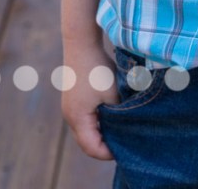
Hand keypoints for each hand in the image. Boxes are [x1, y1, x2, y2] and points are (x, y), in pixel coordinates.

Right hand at [61, 43, 119, 159]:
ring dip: (101, 132)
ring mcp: (69, 108)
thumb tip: (127, 126)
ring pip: (86, 130)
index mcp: (78, 119)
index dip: (108, 153)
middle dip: (105, 145)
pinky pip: (85, 118)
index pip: (92, 148)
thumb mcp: (113, 94)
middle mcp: (70, 117)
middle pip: (87, 142)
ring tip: (120, 130)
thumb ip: (119, 114)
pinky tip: (111, 114)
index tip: (125, 150)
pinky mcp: (73, 99)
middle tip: (124, 143)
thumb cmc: (97, 69)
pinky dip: (97, 121)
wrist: (81, 44)